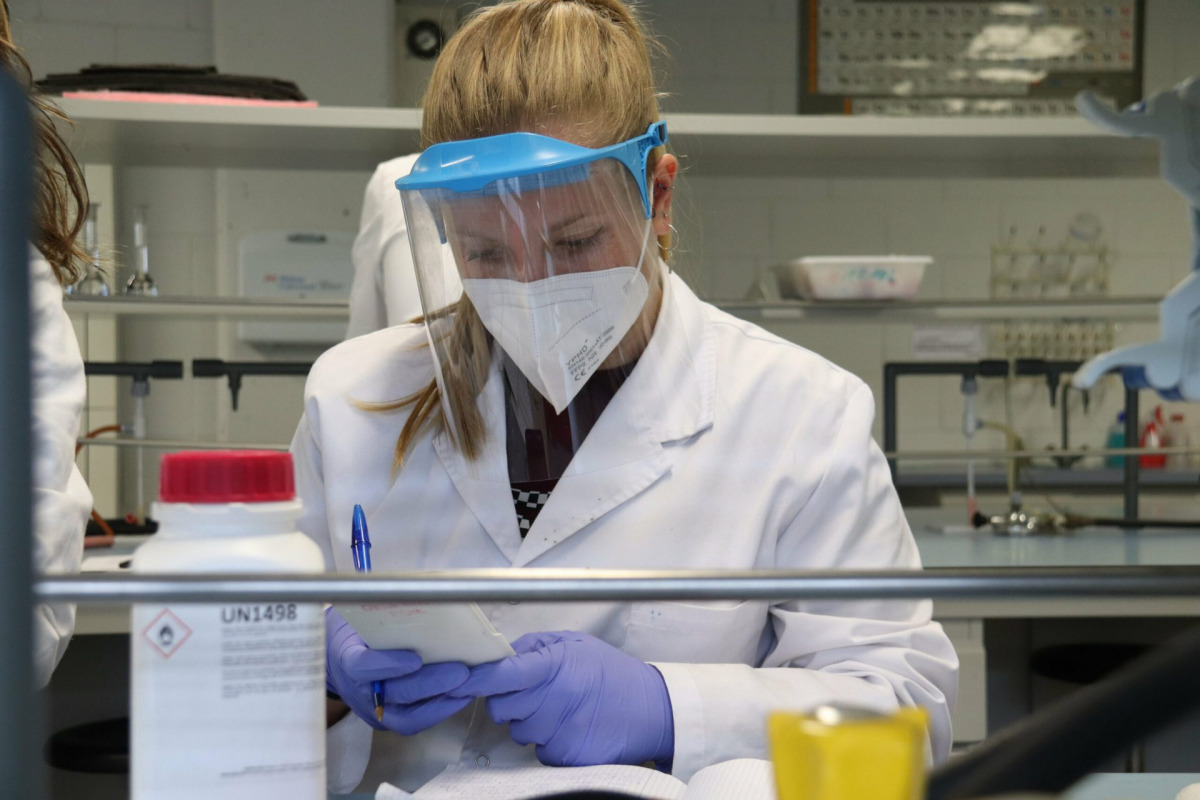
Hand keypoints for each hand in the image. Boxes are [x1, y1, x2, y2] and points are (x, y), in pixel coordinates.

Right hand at [325, 607, 472, 733]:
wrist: (333, 661)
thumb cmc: (353, 631)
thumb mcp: (359, 615)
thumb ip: (382, 611)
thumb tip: (420, 595)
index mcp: (347, 657)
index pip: (362, 666)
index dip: (388, 665)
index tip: (415, 659)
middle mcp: (360, 690)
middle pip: (396, 693)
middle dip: (432, 683)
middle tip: (462, 671)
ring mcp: (374, 709)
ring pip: (408, 716)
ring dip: (443, 701)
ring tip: (470, 685)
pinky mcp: (389, 719)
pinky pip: (415, 720)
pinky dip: (441, 708)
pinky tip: (462, 695)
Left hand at [449, 631, 673, 767]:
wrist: (652, 710)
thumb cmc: (612, 673)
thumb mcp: (575, 644)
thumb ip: (534, 646)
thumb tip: (499, 653)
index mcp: (554, 666)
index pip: (501, 674)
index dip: (474, 679)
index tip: (454, 680)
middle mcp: (553, 699)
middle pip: (499, 707)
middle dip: (509, 700)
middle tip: (537, 691)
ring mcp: (558, 732)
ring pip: (517, 731)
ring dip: (530, 721)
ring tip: (562, 708)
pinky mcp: (565, 757)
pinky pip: (537, 750)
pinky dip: (547, 740)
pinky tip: (570, 726)